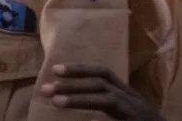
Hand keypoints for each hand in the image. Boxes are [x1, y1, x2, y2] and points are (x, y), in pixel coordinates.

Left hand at [39, 64, 165, 120]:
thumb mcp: (124, 110)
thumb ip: (104, 100)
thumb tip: (73, 96)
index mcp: (126, 92)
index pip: (103, 73)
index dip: (80, 69)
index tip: (56, 69)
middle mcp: (131, 98)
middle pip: (100, 83)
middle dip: (72, 84)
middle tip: (45, 88)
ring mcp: (136, 111)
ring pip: (107, 99)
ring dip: (80, 99)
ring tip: (56, 101)